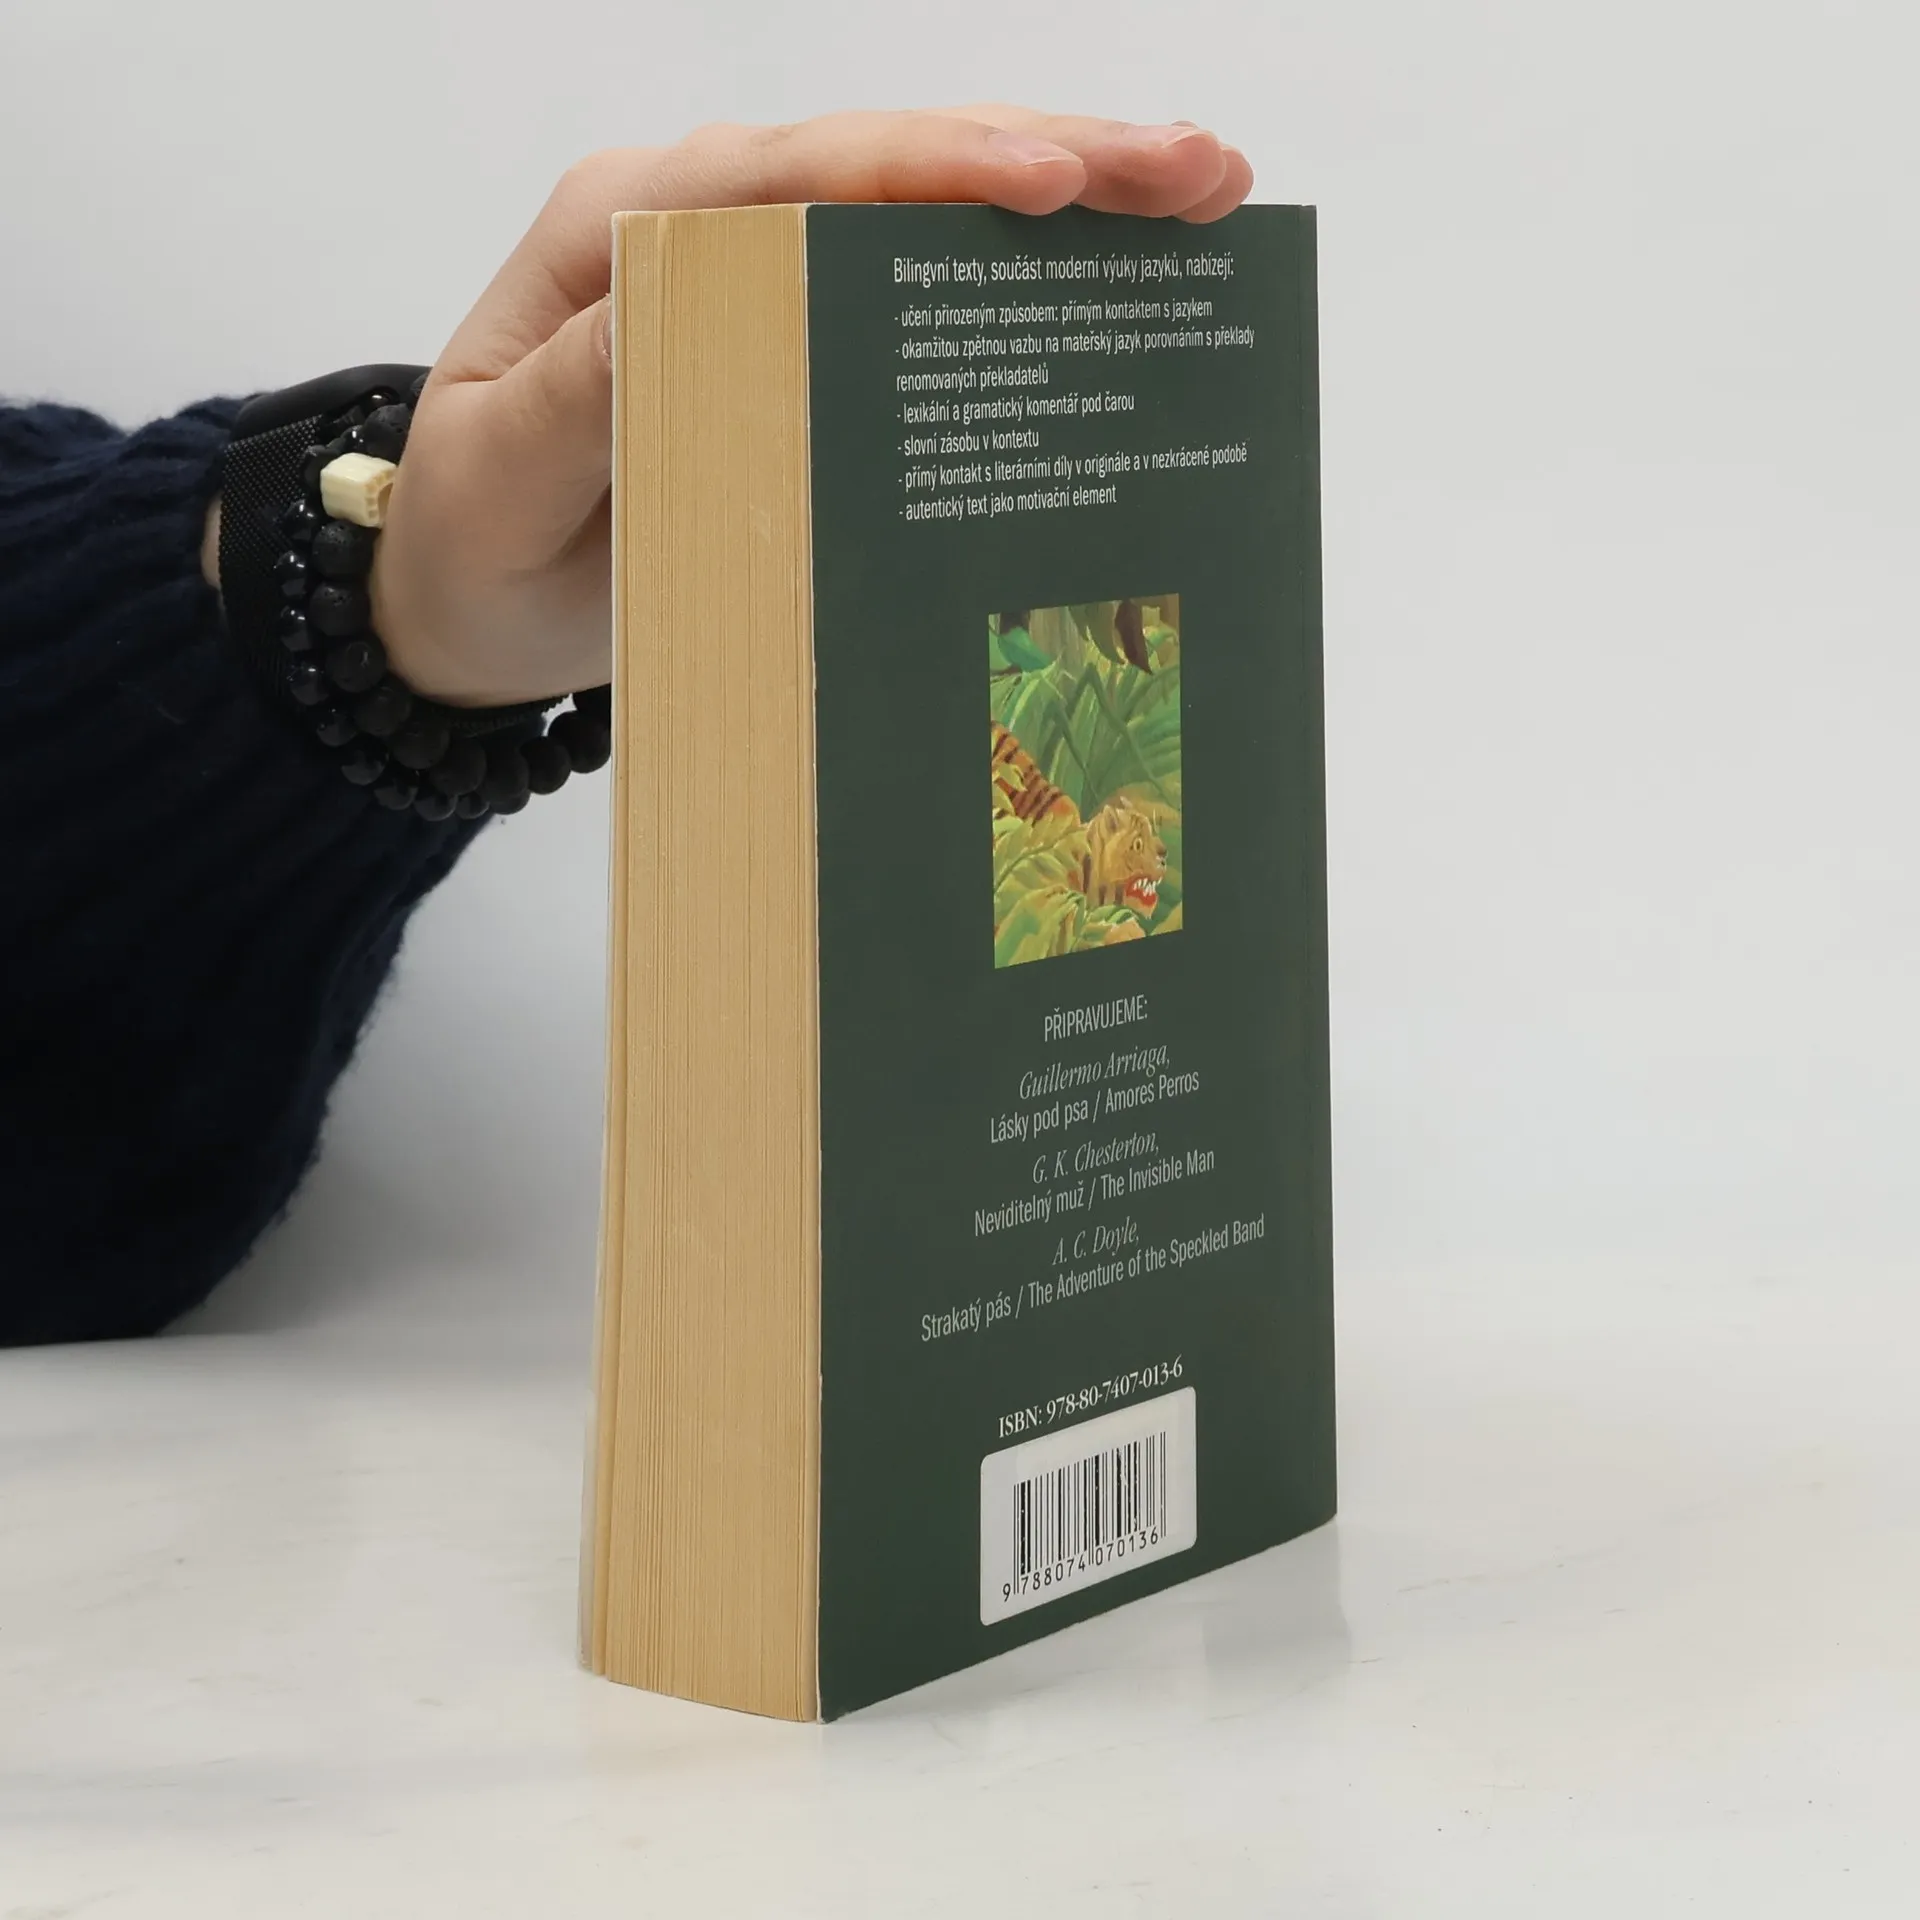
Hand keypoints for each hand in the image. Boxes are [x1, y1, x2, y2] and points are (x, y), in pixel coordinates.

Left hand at [319, 110, 1252, 705]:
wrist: (459, 598)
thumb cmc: (471, 542)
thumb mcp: (500, 479)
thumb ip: (584, 399)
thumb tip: (681, 318)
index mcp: (621, 233)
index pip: (790, 176)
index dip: (929, 171)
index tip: (1053, 184)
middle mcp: (696, 227)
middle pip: (885, 164)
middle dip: (1051, 155)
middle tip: (1201, 169)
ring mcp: (750, 275)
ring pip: (918, 209)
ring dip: (1065, 194)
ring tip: (1203, 194)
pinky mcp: (789, 336)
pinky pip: (911, 285)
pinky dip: (1018, 273)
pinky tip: (1119, 270)